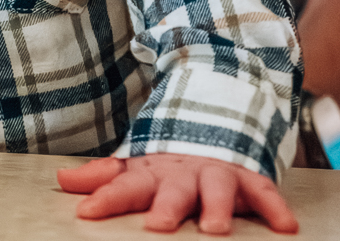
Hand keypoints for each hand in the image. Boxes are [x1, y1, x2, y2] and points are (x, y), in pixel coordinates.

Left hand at [57, 154, 297, 234]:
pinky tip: (284, 225)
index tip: (86, 212)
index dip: (105, 197)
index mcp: (152, 173)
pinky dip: (273, 206)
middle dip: (166, 208)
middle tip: (157, 227)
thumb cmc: (168, 162)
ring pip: (218, 188)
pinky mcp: (247, 176)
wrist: (213, 119)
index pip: (124, 186)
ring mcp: (216, 172)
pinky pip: (263, 190)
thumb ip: (103, 178)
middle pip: (173, 190)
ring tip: (215, 226)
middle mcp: (184, 173)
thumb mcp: (137, 168)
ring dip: (218, 205)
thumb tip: (61, 181)